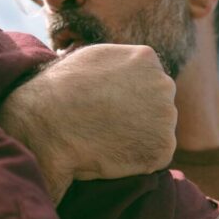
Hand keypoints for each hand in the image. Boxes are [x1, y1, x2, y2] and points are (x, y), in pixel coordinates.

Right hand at [0, 44, 176, 201]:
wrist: (52, 124)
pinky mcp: (163, 149)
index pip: (149, 82)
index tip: (109, 105)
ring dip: (142, 138)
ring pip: (159, 132)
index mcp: (147, 59)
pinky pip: (156, 157)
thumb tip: (129, 71)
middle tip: (111, 126)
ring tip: (111, 139)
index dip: (129, 98)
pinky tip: (117, 153)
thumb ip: (121, 63)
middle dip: (141, 117)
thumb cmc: (64, 90)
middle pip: (159, 106)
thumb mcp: (93, 58)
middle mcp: (164, 85)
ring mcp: (167, 118)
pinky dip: (141, 160)